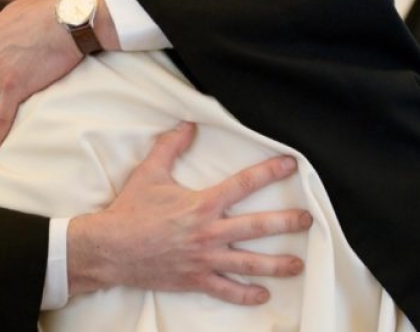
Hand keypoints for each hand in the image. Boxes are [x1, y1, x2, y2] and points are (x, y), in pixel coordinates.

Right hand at [68, 122, 310, 304]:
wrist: (111, 248)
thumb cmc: (130, 210)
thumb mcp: (149, 173)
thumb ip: (170, 146)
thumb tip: (187, 125)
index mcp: (202, 204)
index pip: (244, 184)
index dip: (269, 172)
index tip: (291, 165)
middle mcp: (209, 232)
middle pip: (258, 227)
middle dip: (286, 222)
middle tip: (308, 220)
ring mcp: (204, 259)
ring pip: (249, 263)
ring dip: (277, 265)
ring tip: (298, 264)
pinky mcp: (195, 279)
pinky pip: (226, 290)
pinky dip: (246, 294)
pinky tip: (262, 294)